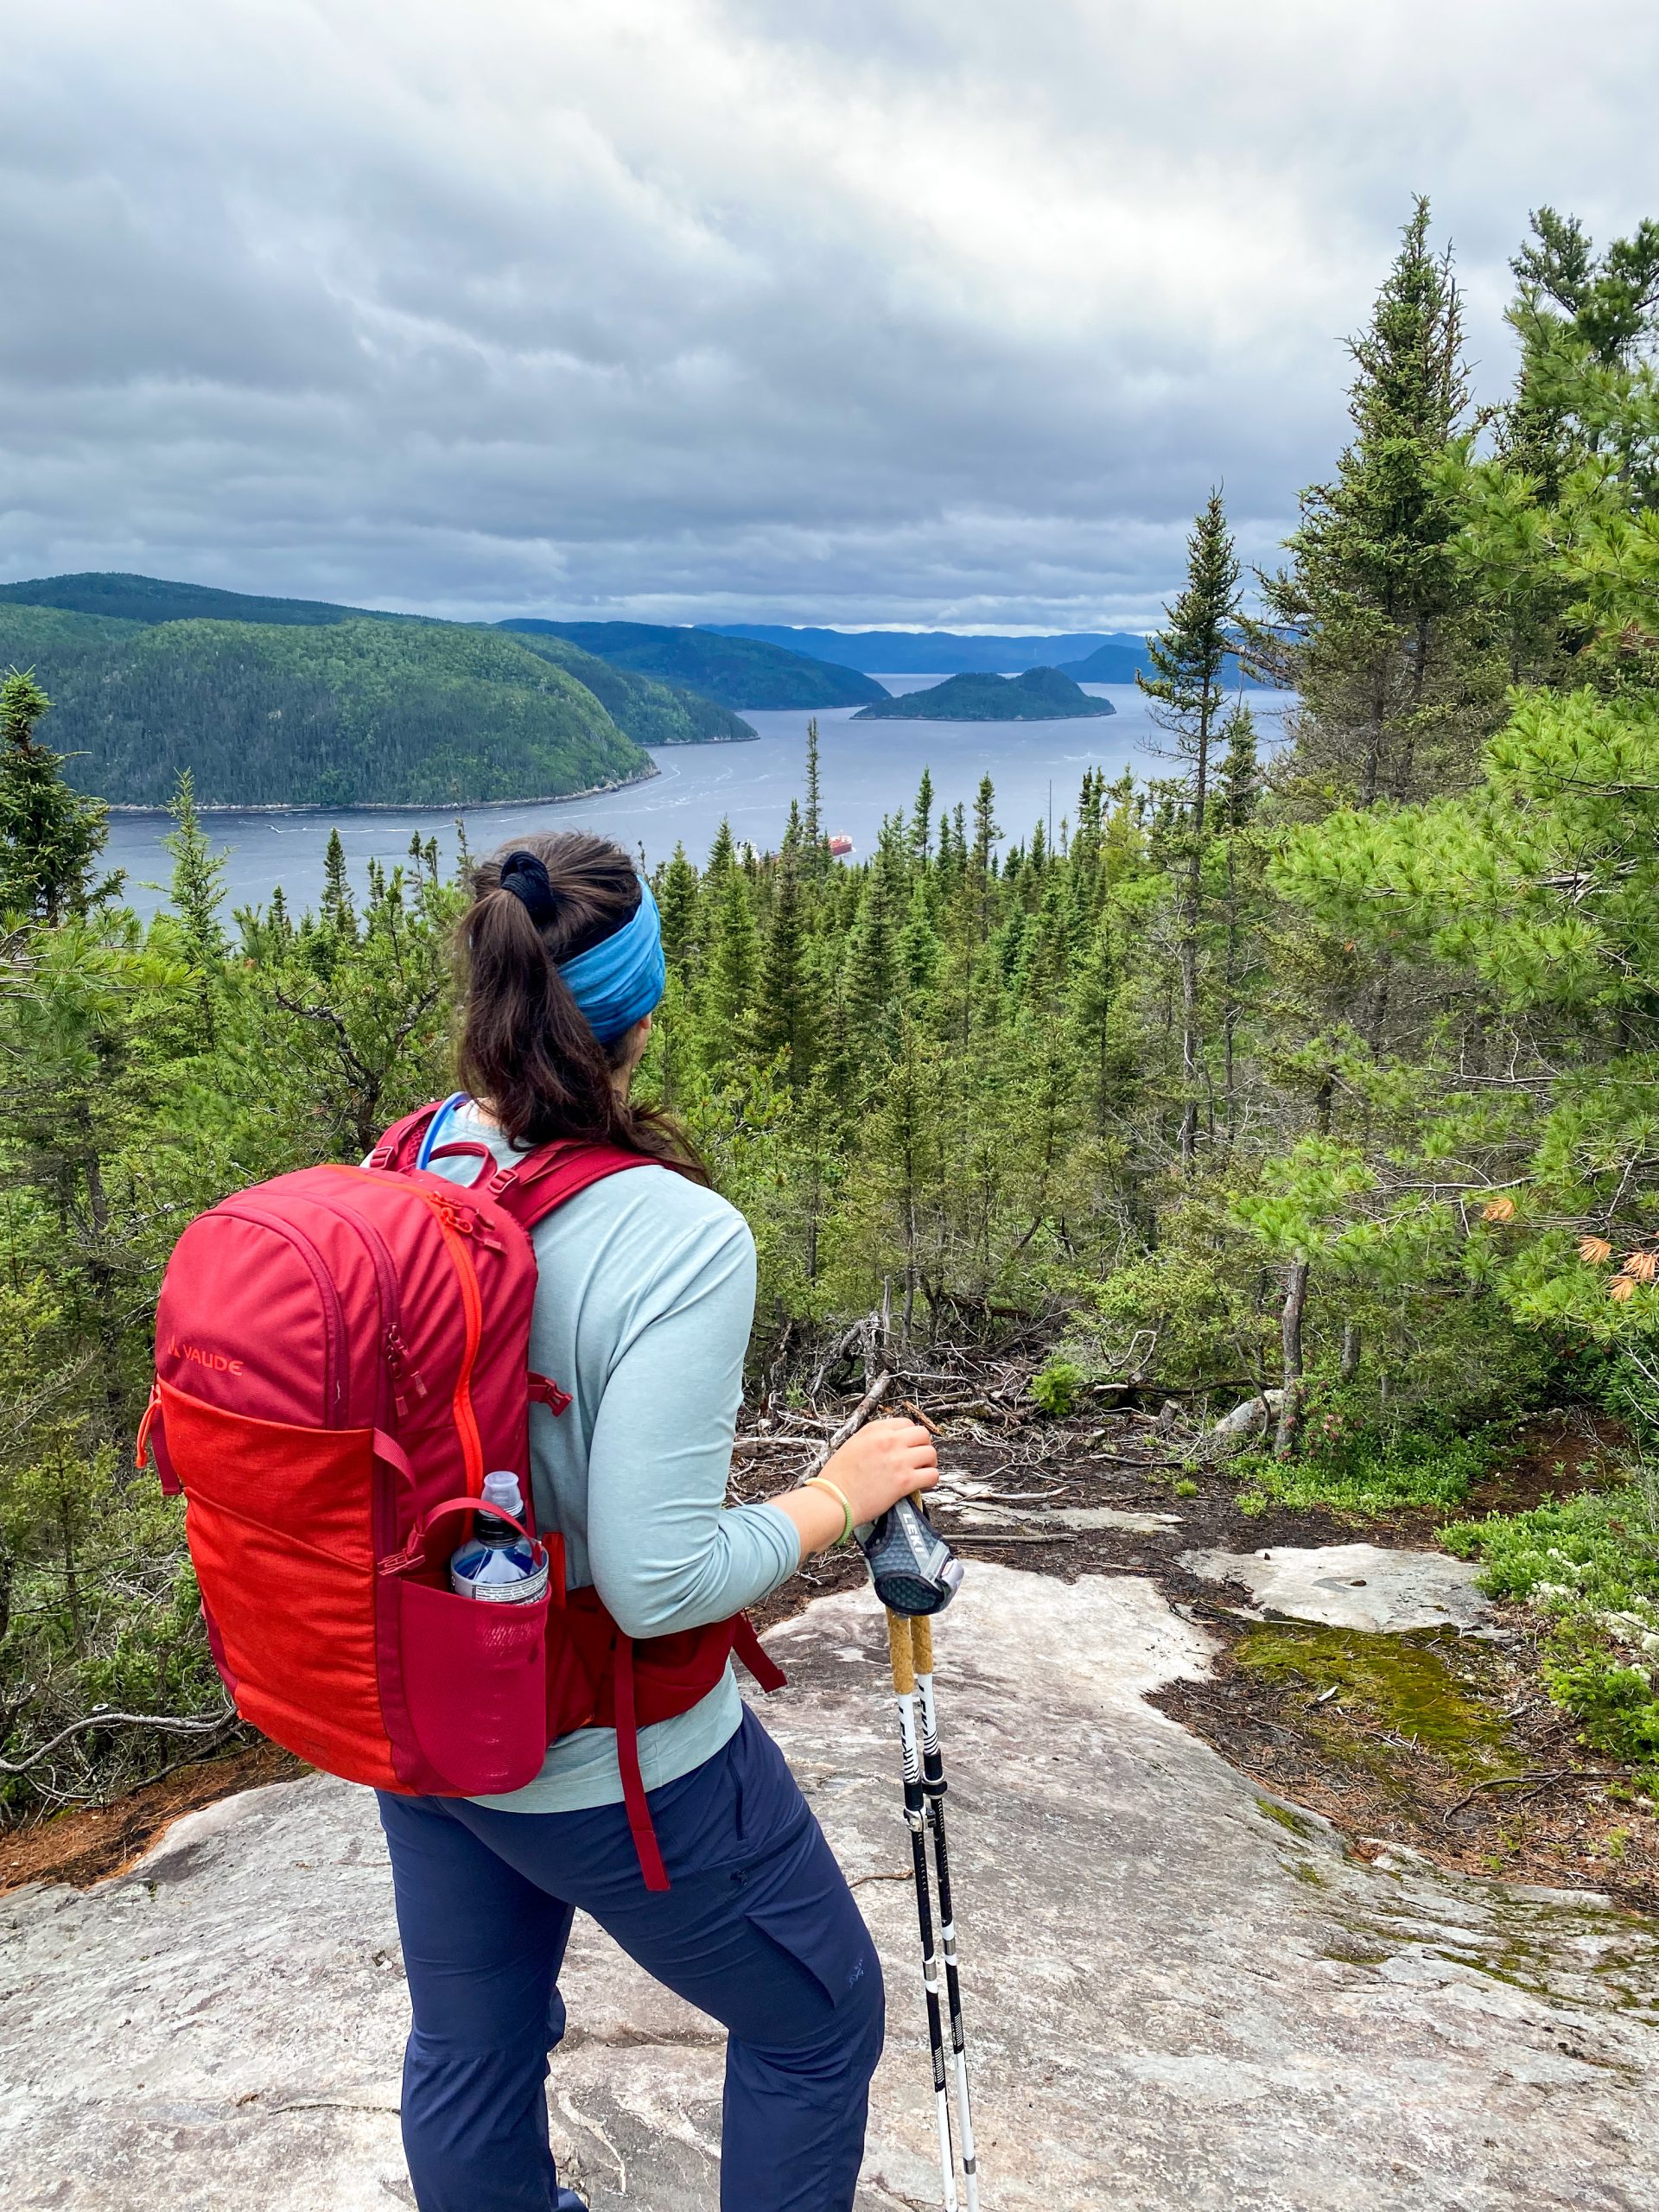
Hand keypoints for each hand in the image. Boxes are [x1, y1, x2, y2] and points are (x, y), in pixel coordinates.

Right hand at [819, 1417, 938, 1527]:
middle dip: (923, 1446)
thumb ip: (872, 1440)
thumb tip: (889, 1444)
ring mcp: (898, 1460)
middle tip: (918, 1458)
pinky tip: (923, 1484)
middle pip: (922, 1434)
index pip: (906, 1423)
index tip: (909, 1445)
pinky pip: (932, 1475)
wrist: (833, 1501)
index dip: (910, 1436)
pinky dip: (931, 1479)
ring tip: (921, 1471)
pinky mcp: (905, 1481)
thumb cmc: (837, 1479)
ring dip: (929, 1463)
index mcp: (874, 1430)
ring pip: (930, 1453)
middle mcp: (888, 1441)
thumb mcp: (851, 1445)